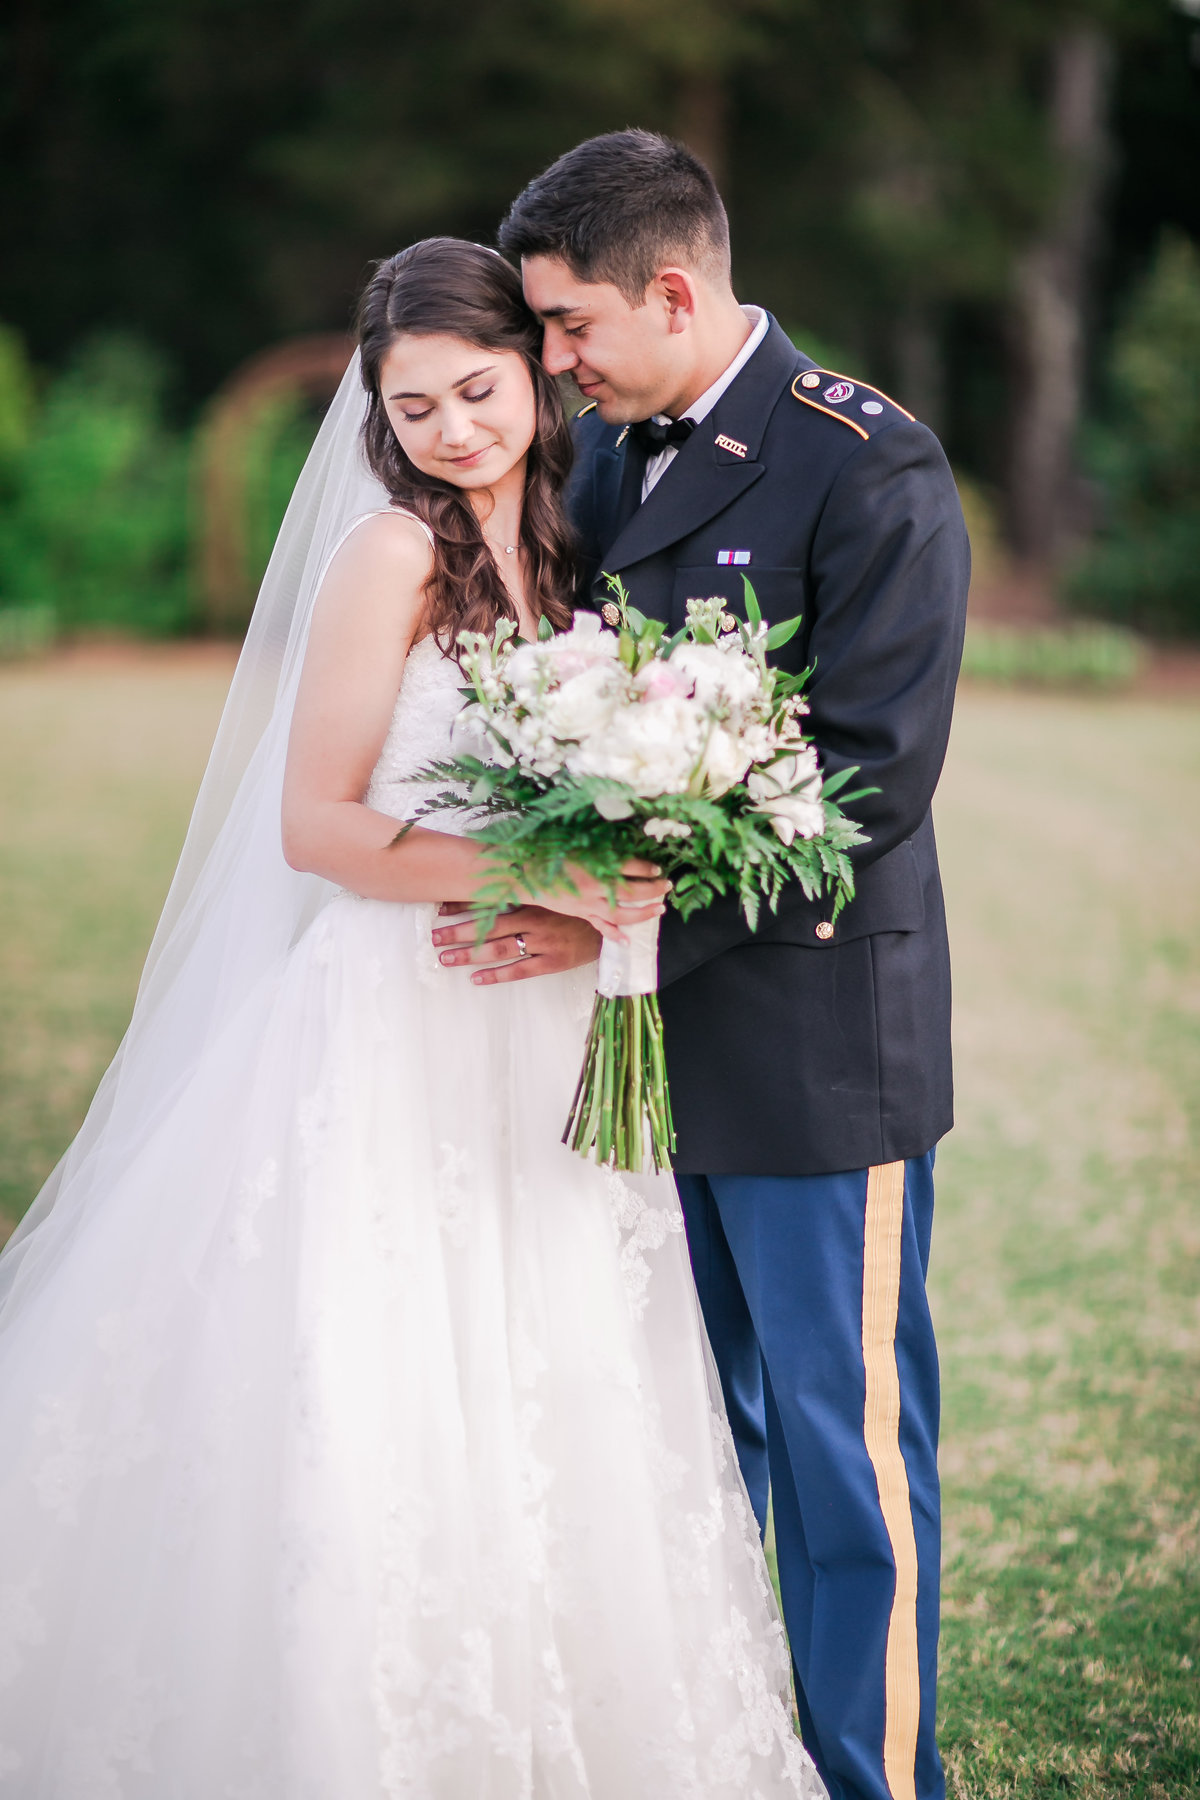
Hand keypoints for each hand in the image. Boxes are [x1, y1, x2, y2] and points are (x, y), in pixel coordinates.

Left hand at [432, 902, 601, 985]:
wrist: (614, 925)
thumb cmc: (579, 906)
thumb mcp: (554, 889)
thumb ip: (528, 885)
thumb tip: (494, 877)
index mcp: (534, 897)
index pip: (492, 899)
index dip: (464, 903)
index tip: (439, 907)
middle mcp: (536, 918)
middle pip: (490, 926)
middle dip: (459, 931)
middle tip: (434, 937)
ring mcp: (544, 942)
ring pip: (500, 949)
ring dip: (471, 954)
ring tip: (446, 958)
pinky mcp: (553, 962)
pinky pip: (520, 970)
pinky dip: (497, 975)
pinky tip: (476, 978)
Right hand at [530, 859, 669, 942]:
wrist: (521, 871)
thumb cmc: (547, 850)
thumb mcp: (576, 841)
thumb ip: (600, 846)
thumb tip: (623, 847)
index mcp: (595, 865)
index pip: (630, 867)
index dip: (647, 868)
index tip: (657, 868)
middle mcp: (594, 887)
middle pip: (632, 891)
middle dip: (652, 889)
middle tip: (667, 886)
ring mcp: (587, 903)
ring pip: (621, 913)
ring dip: (643, 912)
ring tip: (659, 909)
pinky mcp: (579, 913)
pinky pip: (599, 925)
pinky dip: (614, 933)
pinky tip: (627, 940)